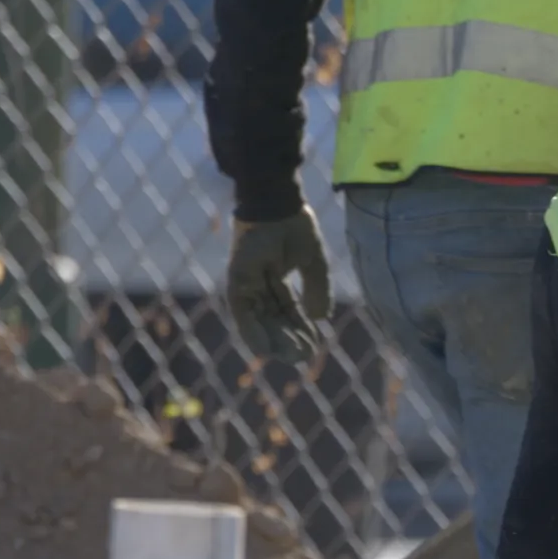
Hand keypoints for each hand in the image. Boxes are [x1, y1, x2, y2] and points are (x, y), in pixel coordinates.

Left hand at [227, 201, 332, 365]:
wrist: (277, 201)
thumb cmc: (294, 223)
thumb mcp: (313, 262)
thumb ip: (317, 289)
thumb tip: (321, 318)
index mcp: (276, 276)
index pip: (289, 310)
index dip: (302, 328)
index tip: (315, 346)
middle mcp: (259, 282)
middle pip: (273, 319)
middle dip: (289, 339)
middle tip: (304, 357)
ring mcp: (246, 282)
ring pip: (258, 320)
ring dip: (274, 340)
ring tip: (291, 358)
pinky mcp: (236, 279)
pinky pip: (243, 312)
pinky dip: (253, 331)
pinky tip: (267, 349)